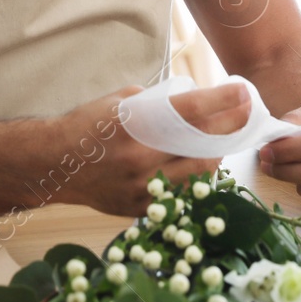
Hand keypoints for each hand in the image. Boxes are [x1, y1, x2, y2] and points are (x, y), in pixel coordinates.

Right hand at [49, 82, 254, 217]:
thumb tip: (190, 101)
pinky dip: (193, 176)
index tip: (243, 93)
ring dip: (215, 154)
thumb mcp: (119, 101)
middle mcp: (141, 157)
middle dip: (230, 128)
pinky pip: (182, 193)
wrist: (55, 164)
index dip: (223, 102)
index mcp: (134, 124)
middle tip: (245, 115)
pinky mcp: (142, 208)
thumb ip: (155, 102)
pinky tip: (198, 162)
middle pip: (203, 145)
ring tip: (223, 139)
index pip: (191, 111)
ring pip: (198, 173)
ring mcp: (142, 187)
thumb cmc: (87, 126)